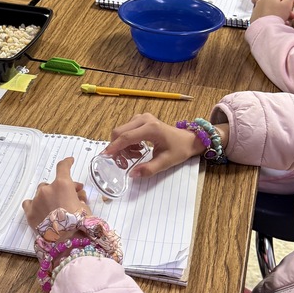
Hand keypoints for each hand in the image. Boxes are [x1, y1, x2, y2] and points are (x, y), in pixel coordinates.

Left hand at [22, 158, 89, 230]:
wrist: (66, 242)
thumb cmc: (79, 224)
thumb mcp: (86, 208)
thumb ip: (80, 197)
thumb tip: (78, 193)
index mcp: (62, 184)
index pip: (63, 167)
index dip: (67, 162)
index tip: (70, 161)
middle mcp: (47, 189)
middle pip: (53, 183)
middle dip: (61, 189)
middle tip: (69, 198)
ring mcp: (36, 200)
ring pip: (41, 192)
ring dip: (48, 196)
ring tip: (54, 207)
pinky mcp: (29, 212)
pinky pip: (29, 203)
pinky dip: (34, 204)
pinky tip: (40, 210)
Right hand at [104, 113, 228, 177]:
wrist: (188, 139)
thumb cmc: (179, 150)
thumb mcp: (165, 162)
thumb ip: (148, 169)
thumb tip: (131, 175)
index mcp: (151, 128)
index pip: (127, 137)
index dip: (114, 147)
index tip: (105, 156)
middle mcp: (144, 119)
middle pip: (119, 132)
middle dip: (117, 148)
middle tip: (123, 163)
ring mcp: (142, 118)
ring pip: (121, 132)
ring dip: (122, 146)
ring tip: (135, 156)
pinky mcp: (141, 119)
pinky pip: (126, 130)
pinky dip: (127, 142)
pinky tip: (137, 149)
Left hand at [251, 0, 293, 22]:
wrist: (264, 28)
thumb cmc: (277, 14)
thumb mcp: (286, 4)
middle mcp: (262, 0)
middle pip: (277, 3)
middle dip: (286, 8)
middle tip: (292, 15)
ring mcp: (257, 8)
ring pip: (272, 10)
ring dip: (280, 14)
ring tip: (287, 21)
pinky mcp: (255, 17)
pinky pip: (267, 16)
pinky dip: (272, 18)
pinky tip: (277, 23)